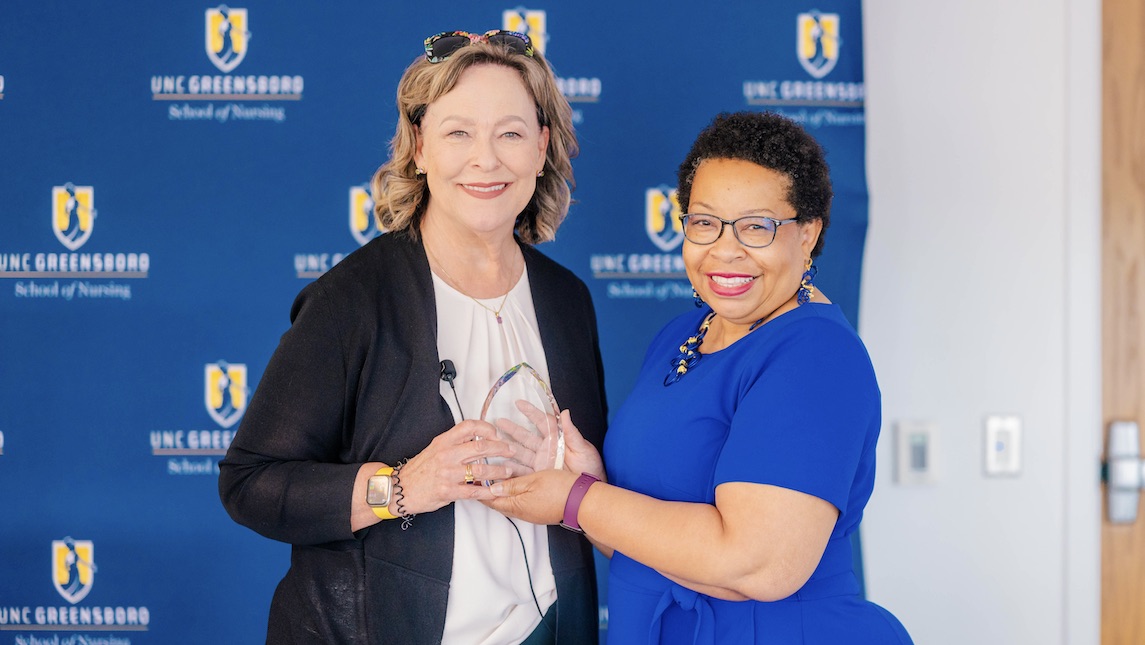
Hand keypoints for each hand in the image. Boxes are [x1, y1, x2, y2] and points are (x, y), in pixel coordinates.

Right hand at [394, 419, 530, 513]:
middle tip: (512, 451)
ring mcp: (447, 473)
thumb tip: (479, 440)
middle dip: (501, 448)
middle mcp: (446, 454)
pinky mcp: (447, 491)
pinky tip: (496, 492)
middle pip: (481, 446)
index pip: (469, 426)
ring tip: (507, 472)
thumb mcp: (435, 449)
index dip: (486, 427)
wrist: (399, 489)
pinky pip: (473, 491)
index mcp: (444, 441)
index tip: (497, 433)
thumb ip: (455, 444)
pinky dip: (488, 492)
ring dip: (498, 471)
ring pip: (481, 469)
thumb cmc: (420, 470)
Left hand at [485, 469, 579, 524]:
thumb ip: (512, 485)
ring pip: (509, 504)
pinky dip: (512, 495)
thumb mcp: (533, 480)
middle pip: (498, 504)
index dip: (480, 490)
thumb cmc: (560, 488)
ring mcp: (531, 514)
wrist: (583, 502)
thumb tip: (492, 489)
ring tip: (493, 481)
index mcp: (517, 506)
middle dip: (487, 492)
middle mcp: (522, 513)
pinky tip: (513, 487)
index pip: (491, 500)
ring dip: (500, 494)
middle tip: (479, 480)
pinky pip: (520, 504)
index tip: (471, 481)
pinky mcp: (539, 512)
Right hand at [498, 403, 603, 480]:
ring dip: (507, 448)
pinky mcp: (537, 475)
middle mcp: (547, 449)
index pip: (542, 422)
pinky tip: (501, 465)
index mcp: (557, 438)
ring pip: (520, 452)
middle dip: (512, 429)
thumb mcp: (583, 448)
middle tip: (499, 422)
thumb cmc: (590, 468)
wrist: (588, 492)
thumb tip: (565, 412)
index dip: (530, 412)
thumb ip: (571, 432)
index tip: (519, 403)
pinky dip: (510, 469)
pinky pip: (521, 471)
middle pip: (526, 436)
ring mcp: (540, 462)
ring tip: (494, 443)